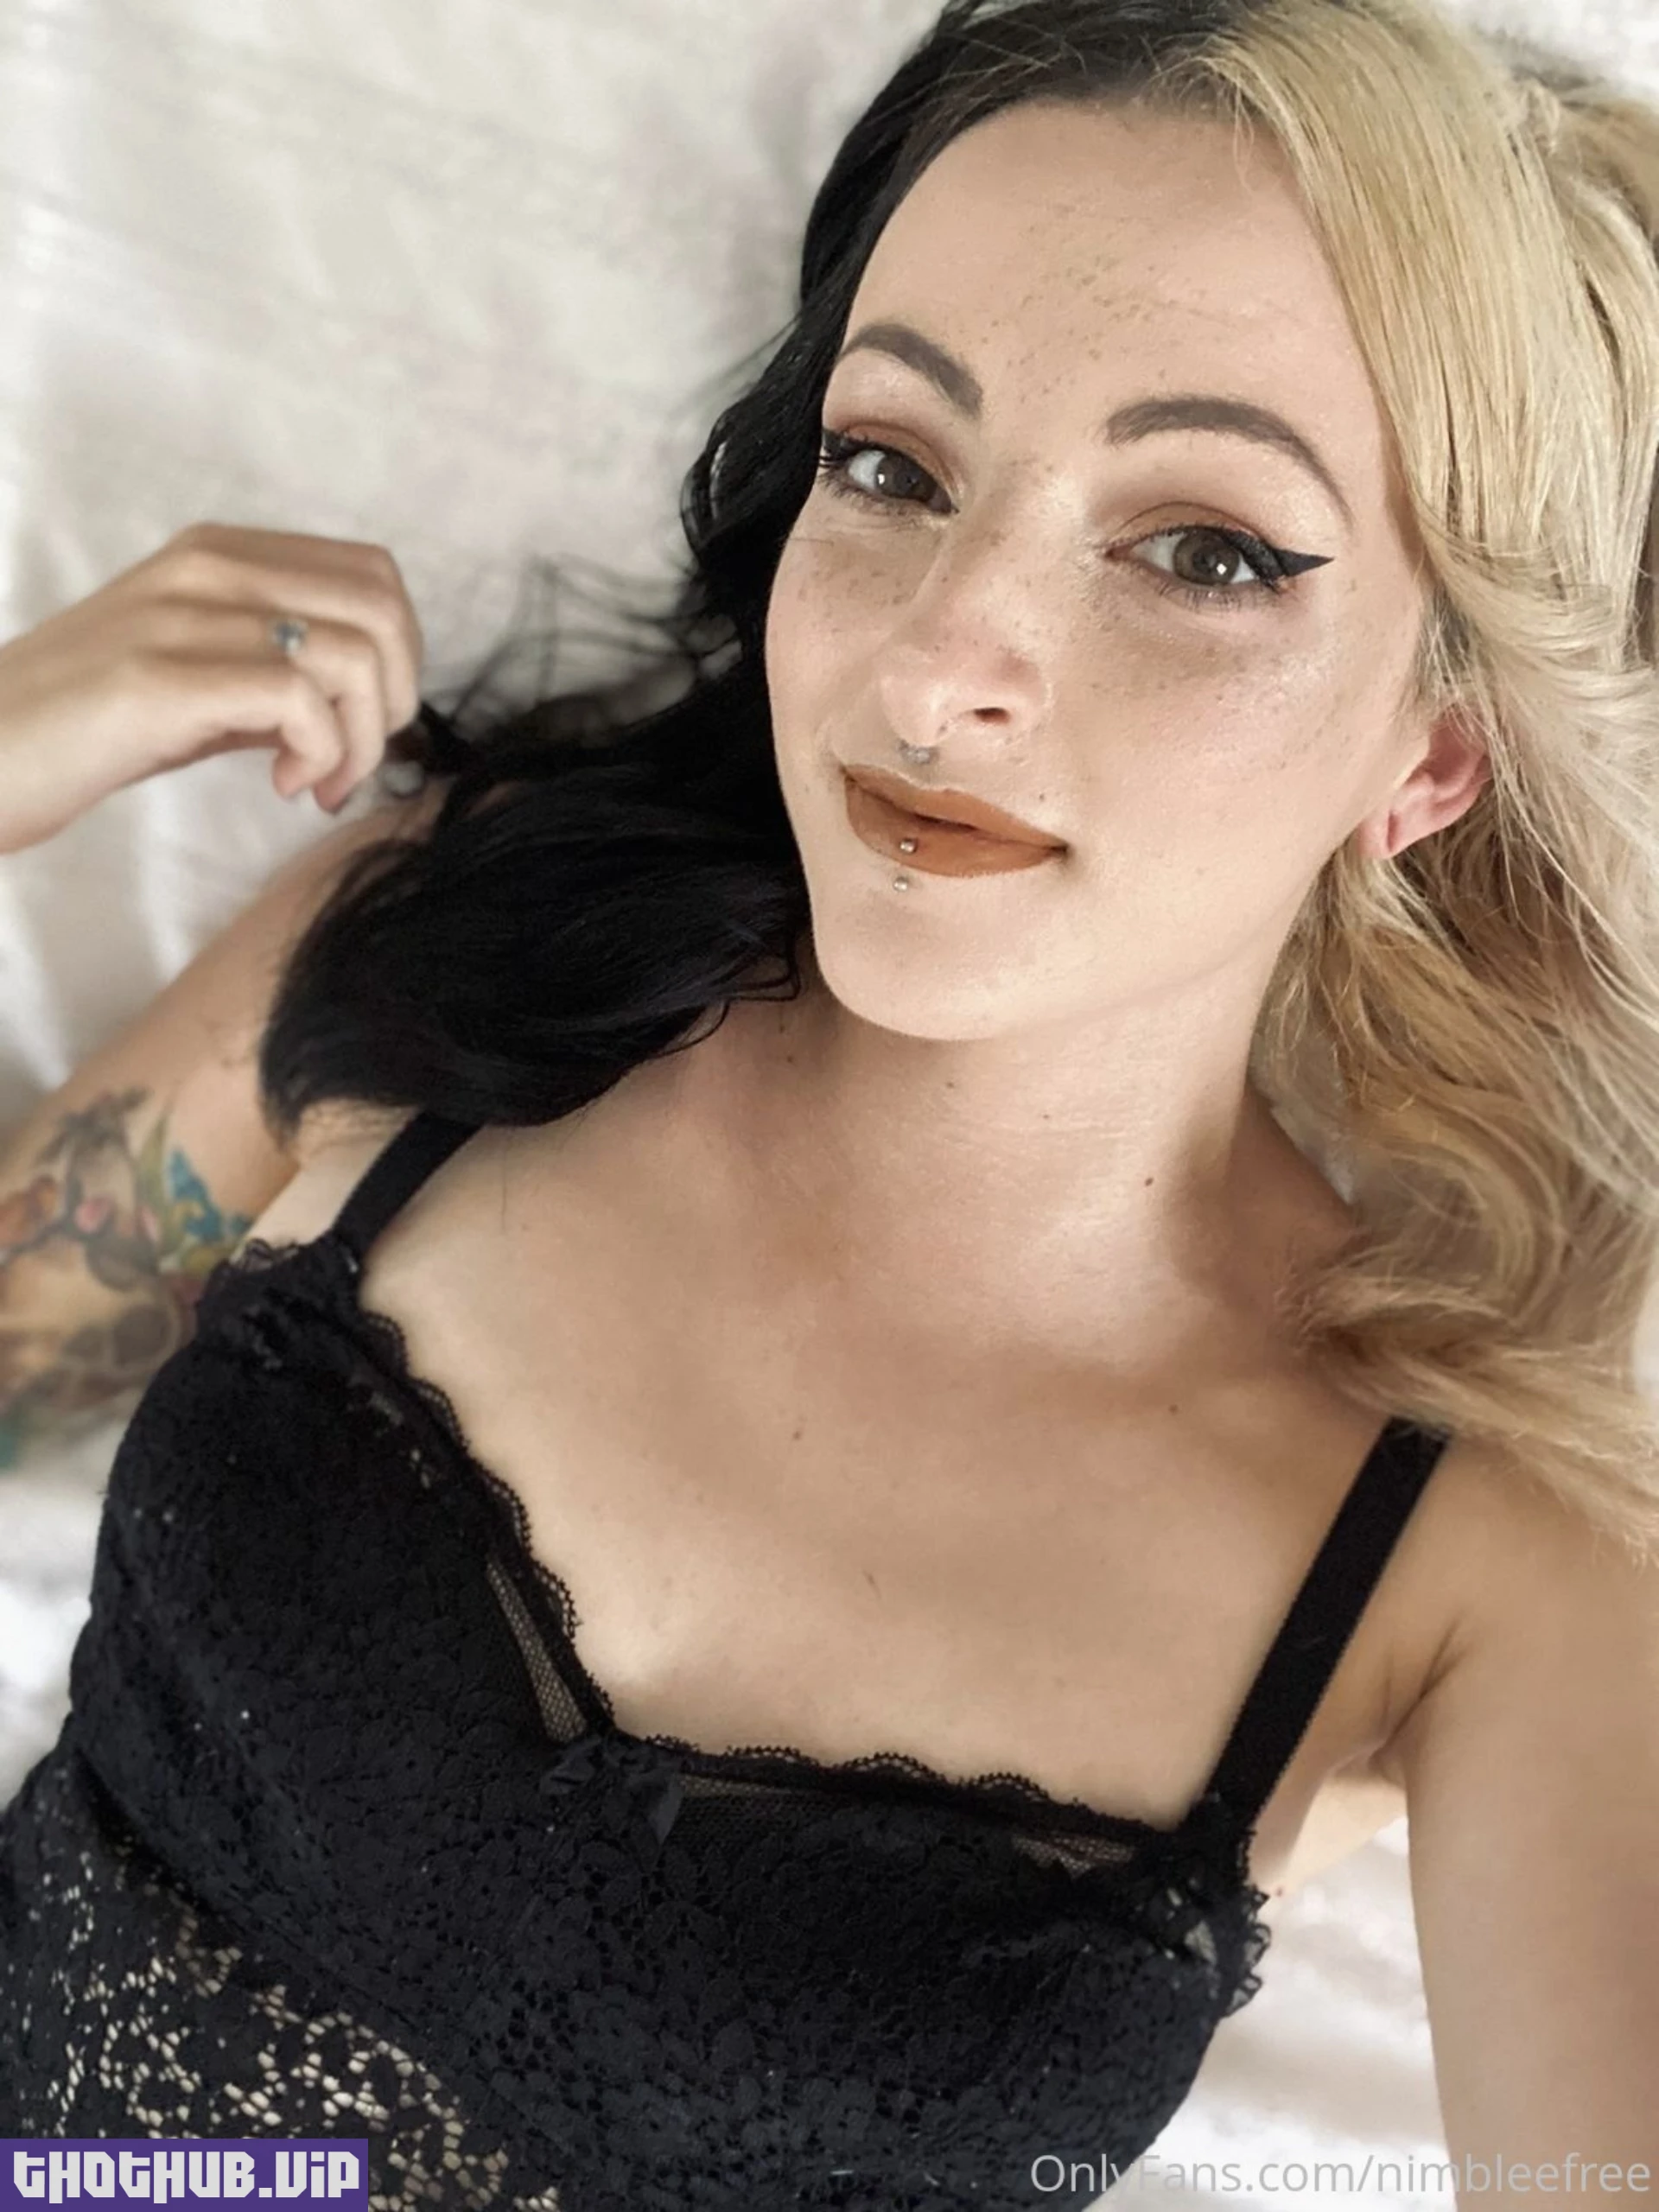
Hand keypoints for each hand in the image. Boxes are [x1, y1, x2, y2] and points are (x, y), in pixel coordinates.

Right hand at [0, 521, 425, 853]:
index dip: (398, 657)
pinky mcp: (162, 677)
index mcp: (219, 556)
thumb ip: (279, 675)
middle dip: (395, 699)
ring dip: (361, 739)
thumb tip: (367, 706)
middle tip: (350, 760)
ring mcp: (183, 615)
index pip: (372, 575)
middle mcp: (207, 567)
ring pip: (355, 654)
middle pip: (381, 607)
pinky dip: (319, 756)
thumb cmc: (88, 731)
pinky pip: (299, 701)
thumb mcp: (201, 682)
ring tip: (315, 781)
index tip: (359, 724)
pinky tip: (282, 784)